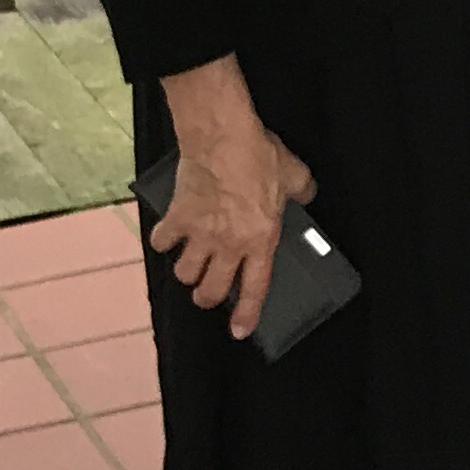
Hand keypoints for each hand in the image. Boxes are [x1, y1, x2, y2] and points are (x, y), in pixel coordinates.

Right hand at [153, 63, 315, 339]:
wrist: (222, 137)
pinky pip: (161, 242)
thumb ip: (302, 190)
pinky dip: (162, 241)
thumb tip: (307, 193)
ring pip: (185, 273)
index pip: (254, 288)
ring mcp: (200, 234)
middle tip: (207, 291)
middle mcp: (228, 245)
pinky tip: (168, 235)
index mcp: (260, 241)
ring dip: (186, 272)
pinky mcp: (177, 218)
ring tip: (190, 263)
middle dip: (207, 297)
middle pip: (210, 290)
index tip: (239, 331)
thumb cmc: (259, 156)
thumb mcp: (295, 174)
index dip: (246, 314)